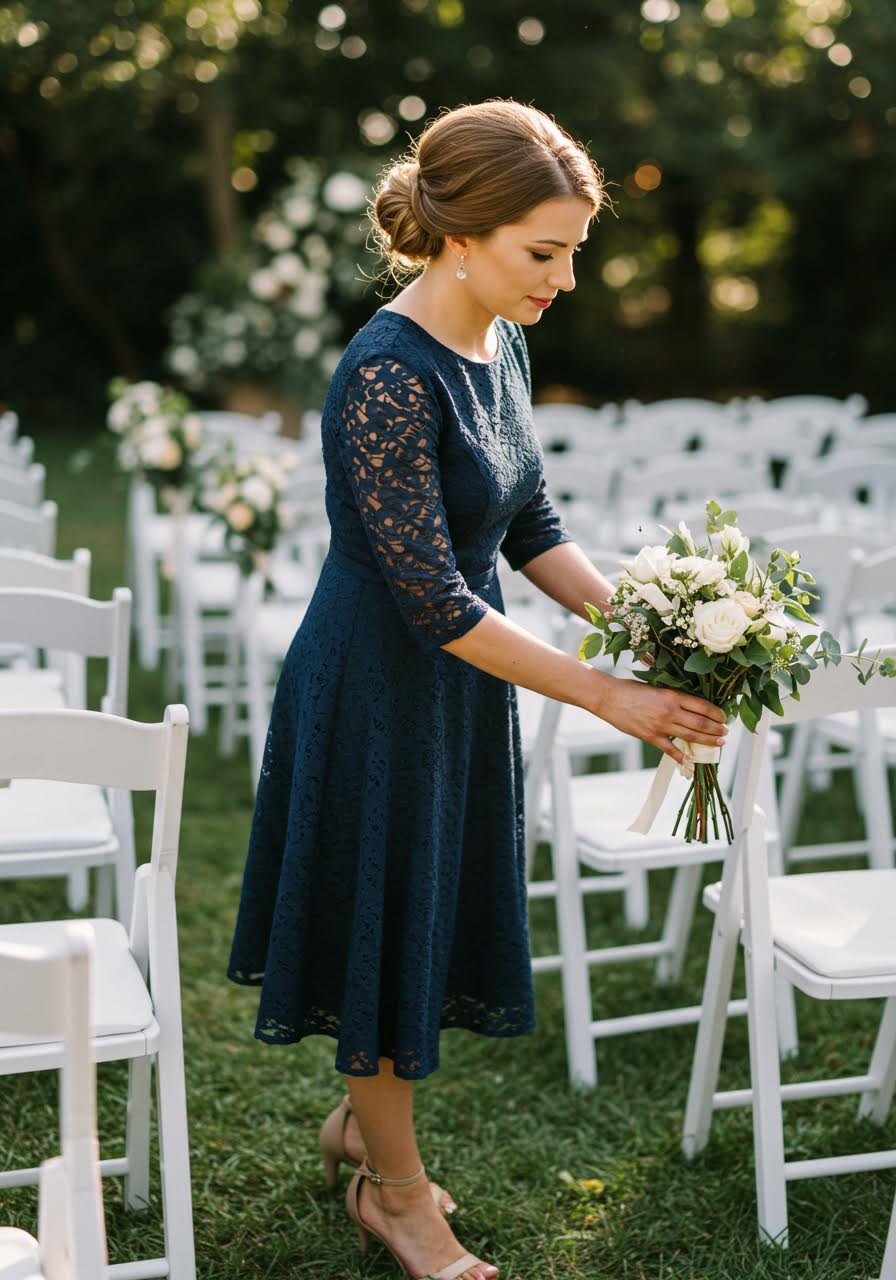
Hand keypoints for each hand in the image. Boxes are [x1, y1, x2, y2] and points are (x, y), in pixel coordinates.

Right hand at [589, 674, 726, 766]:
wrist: (609, 697)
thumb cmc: (631, 688)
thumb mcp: (657, 687)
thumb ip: (673, 697)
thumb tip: (691, 706)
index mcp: (672, 695)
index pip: (703, 706)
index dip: (717, 713)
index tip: (724, 717)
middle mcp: (670, 711)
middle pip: (701, 723)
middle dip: (717, 729)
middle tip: (725, 732)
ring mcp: (660, 725)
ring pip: (690, 736)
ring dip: (707, 741)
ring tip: (719, 743)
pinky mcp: (650, 736)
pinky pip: (670, 750)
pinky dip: (682, 757)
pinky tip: (691, 763)